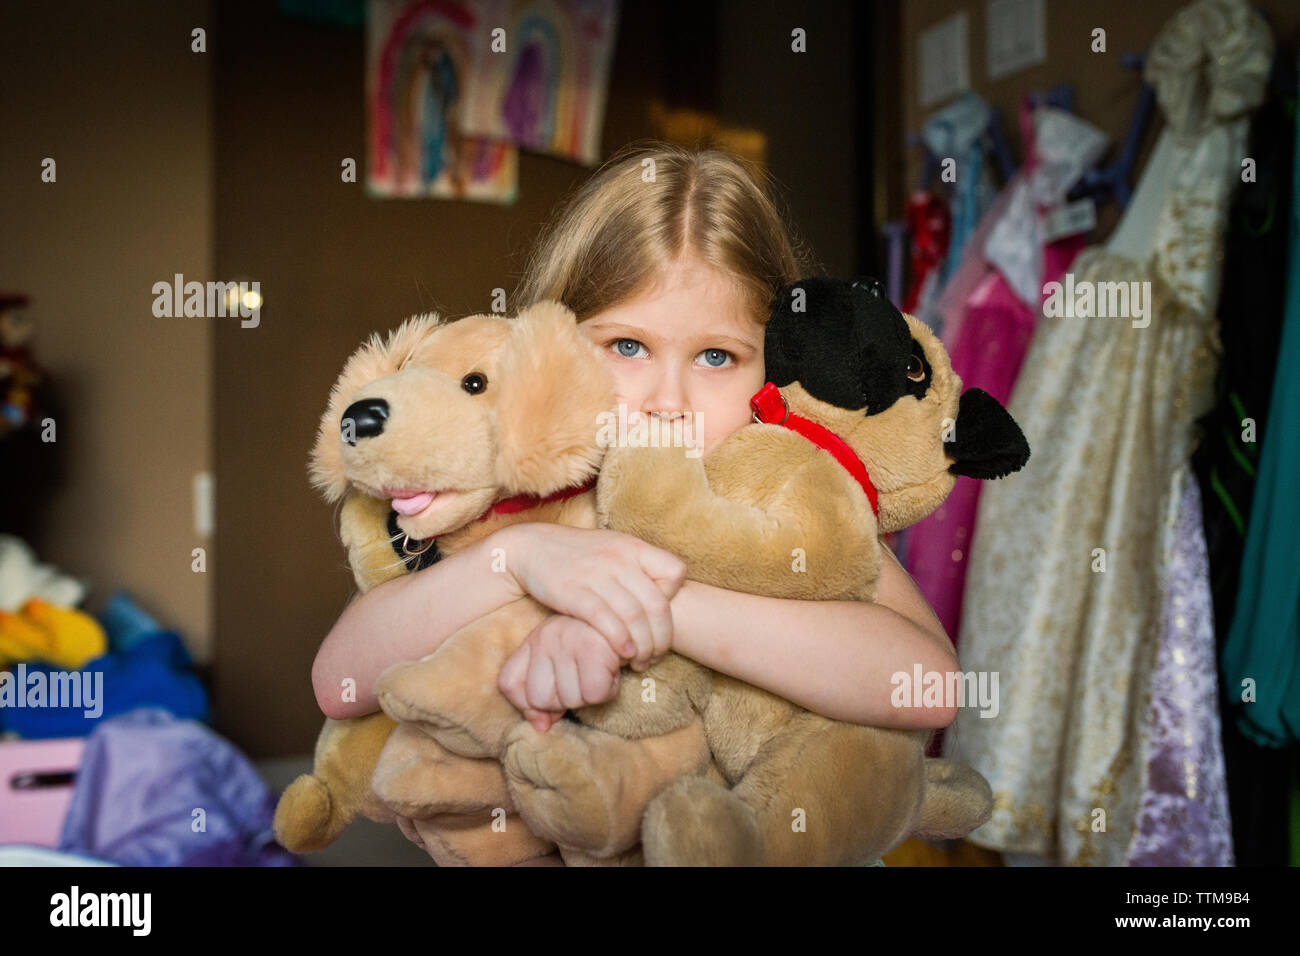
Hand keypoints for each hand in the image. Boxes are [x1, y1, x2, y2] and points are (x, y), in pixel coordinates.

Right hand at [493, 524, 683, 668]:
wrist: (532, 548)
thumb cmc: (579, 556)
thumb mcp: (613, 550)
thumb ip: (639, 569)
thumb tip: (666, 598)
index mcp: (632, 547)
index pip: (674, 571)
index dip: (675, 598)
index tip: (661, 617)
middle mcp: (618, 559)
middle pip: (657, 605)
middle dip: (662, 638)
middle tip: (655, 656)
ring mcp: (596, 575)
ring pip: (634, 617)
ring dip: (643, 646)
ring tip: (639, 661)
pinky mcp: (573, 592)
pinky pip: (605, 620)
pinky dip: (619, 641)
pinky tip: (622, 654)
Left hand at [498, 614, 622, 730]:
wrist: (632, 620)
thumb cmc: (597, 646)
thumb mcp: (564, 666)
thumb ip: (544, 695)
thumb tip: (541, 727)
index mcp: (534, 640)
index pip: (509, 684)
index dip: (528, 704)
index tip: (553, 702)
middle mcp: (545, 637)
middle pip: (539, 699)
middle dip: (566, 699)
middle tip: (584, 678)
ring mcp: (567, 642)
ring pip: (569, 699)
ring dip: (590, 694)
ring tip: (600, 670)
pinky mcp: (593, 649)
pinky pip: (594, 694)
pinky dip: (608, 690)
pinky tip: (612, 670)